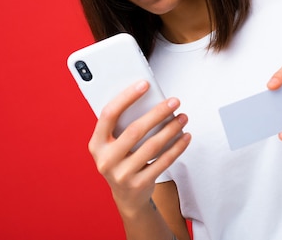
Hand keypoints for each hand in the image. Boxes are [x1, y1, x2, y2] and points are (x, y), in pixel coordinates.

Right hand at [88, 80, 190, 214]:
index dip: (126, 97)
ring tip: (182, 117)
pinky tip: (185, 136)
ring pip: (152, 146)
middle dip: (158, 113)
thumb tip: (149, 100)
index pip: (109, 115)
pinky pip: (163, 162)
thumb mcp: (113, 144)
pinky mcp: (140, 184)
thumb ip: (123, 125)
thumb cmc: (121, 160)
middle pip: (135, 130)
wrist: (126, 196)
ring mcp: (122, 174)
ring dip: (171, 129)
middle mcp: (106, 160)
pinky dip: (177, 147)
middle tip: (174, 101)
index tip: (144, 84)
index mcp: (96, 144)